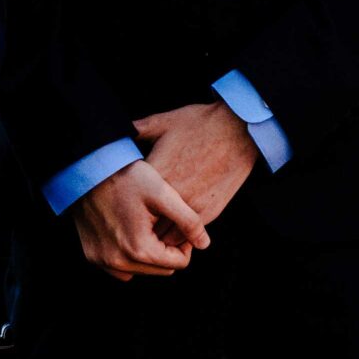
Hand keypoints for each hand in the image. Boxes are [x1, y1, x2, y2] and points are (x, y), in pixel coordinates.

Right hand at [72, 159, 209, 282]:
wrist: (86, 170)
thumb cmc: (126, 177)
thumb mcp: (162, 193)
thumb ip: (188, 220)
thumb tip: (204, 244)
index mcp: (139, 249)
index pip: (179, 262)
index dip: (186, 243)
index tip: (180, 223)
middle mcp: (118, 262)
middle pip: (162, 270)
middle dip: (168, 250)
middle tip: (165, 224)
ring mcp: (102, 261)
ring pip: (141, 271)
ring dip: (150, 256)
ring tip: (148, 227)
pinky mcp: (92, 256)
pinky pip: (120, 268)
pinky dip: (129, 257)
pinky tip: (130, 234)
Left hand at [134, 99, 259, 228]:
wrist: (240, 129)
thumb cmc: (200, 123)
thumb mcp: (164, 121)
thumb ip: (137, 129)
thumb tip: (118, 129)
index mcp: (156, 173)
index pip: (130, 202)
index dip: (125, 206)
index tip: (123, 204)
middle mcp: (172, 194)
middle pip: (145, 225)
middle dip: (139, 226)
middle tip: (135, 224)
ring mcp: (191, 205)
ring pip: (166, 236)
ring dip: (159, 235)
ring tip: (154, 229)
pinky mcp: (209, 212)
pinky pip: (188, 235)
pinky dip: (179, 235)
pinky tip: (174, 226)